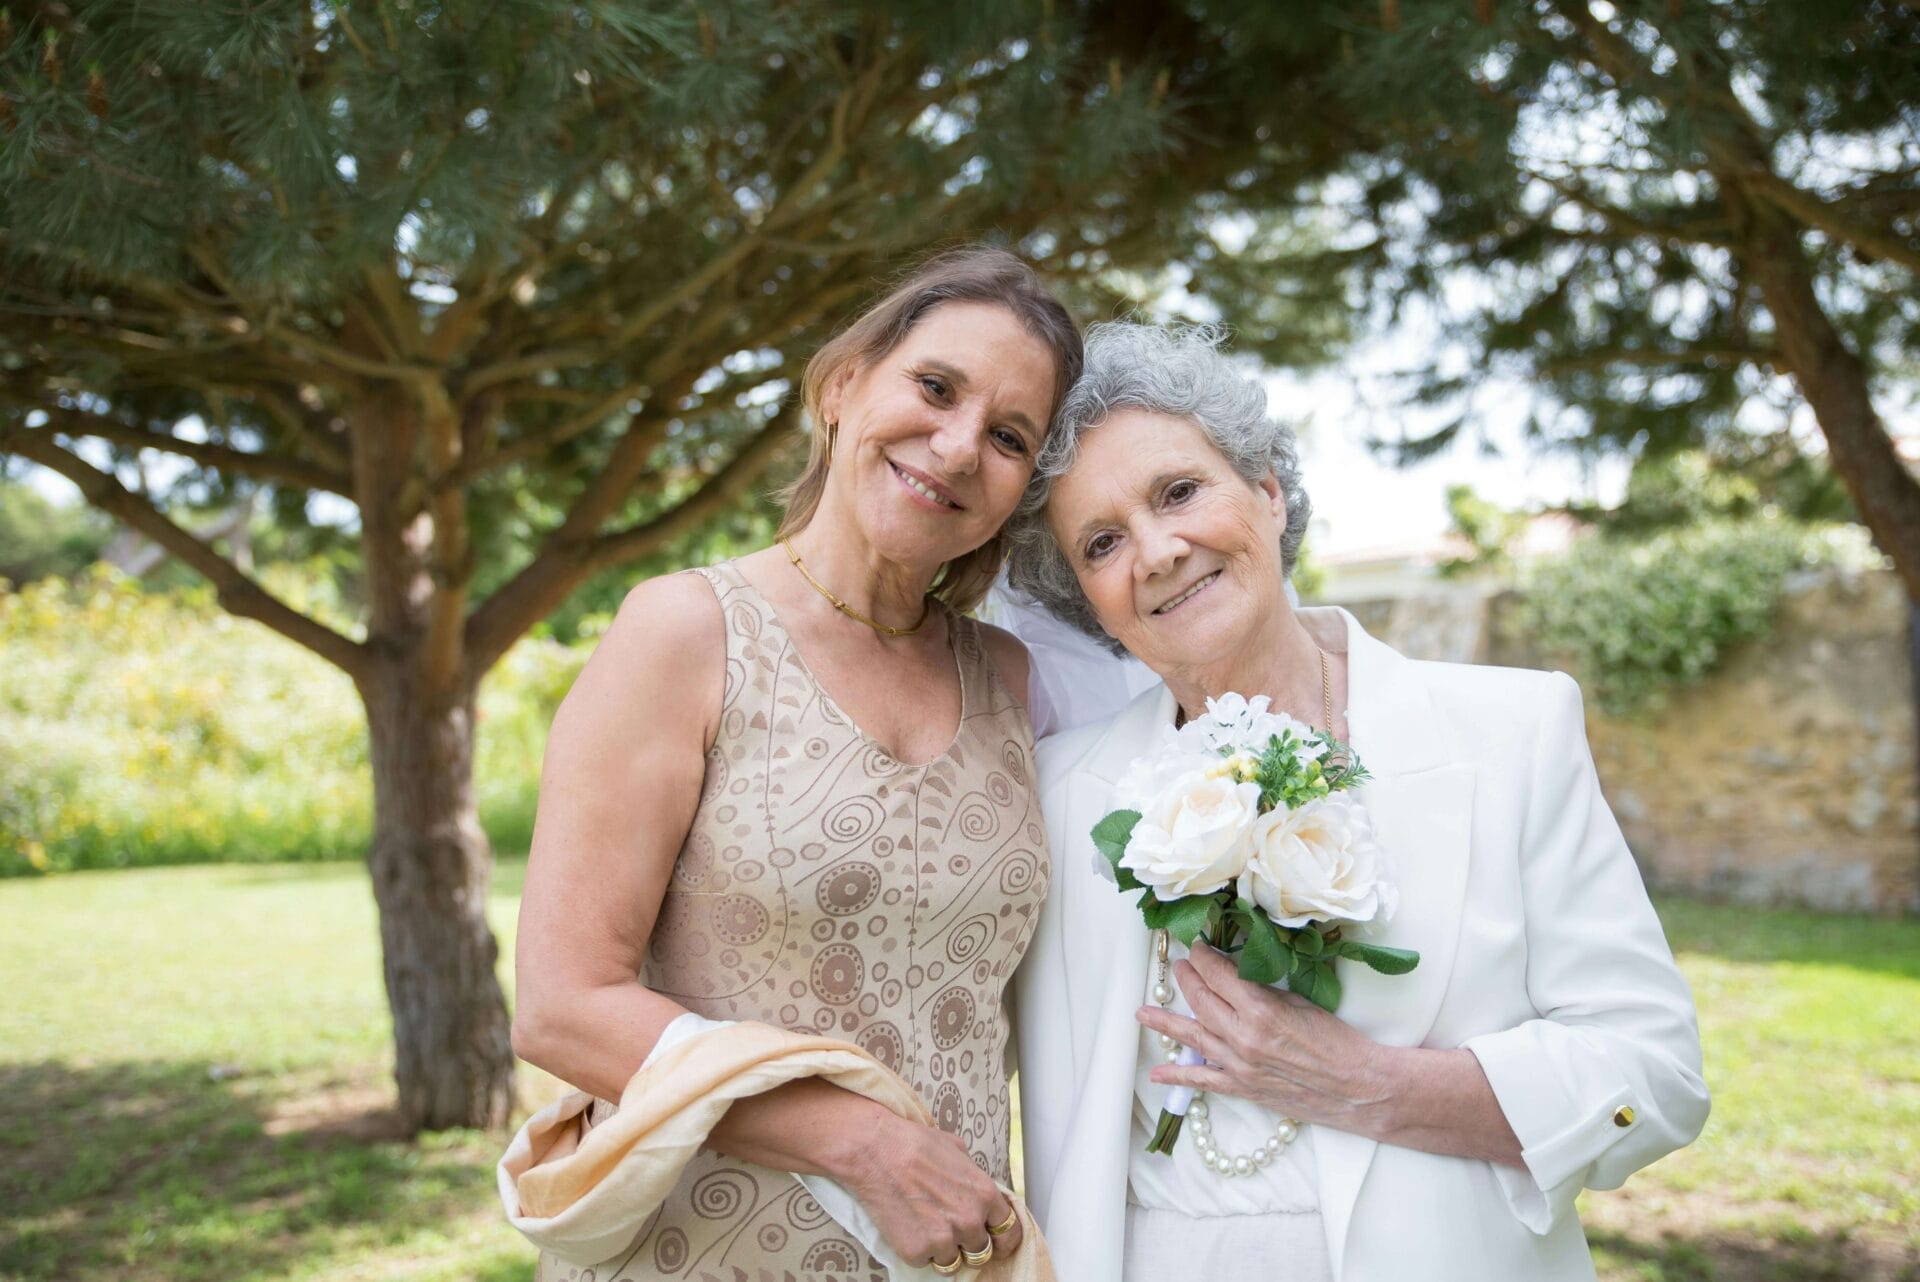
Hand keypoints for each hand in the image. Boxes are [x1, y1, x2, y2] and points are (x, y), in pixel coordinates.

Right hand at [837, 1111, 1023, 1268]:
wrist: (875, 1150)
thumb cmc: (914, 1143)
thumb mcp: (958, 1150)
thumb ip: (973, 1177)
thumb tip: (976, 1190)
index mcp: (985, 1195)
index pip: (1010, 1232)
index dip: (1002, 1237)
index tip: (996, 1241)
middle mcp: (969, 1221)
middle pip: (982, 1252)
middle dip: (969, 1243)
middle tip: (951, 1230)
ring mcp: (943, 1240)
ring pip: (953, 1262)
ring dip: (944, 1250)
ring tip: (925, 1227)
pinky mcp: (916, 1251)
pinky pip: (925, 1262)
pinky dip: (917, 1250)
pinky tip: (907, 1226)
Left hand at [1137, 940, 1397, 1134]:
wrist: (1358, 1086)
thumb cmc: (1337, 1041)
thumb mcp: (1301, 1002)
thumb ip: (1264, 990)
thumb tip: (1237, 974)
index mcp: (1260, 1008)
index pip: (1218, 974)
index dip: (1204, 957)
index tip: (1197, 946)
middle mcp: (1243, 1036)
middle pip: (1201, 1000)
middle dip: (1187, 979)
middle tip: (1179, 966)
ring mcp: (1239, 1064)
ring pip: (1193, 1036)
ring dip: (1166, 1022)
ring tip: (1143, 1013)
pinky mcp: (1243, 1087)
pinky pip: (1203, 1080)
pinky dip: (1178, 1075)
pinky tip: (1158, 1072)